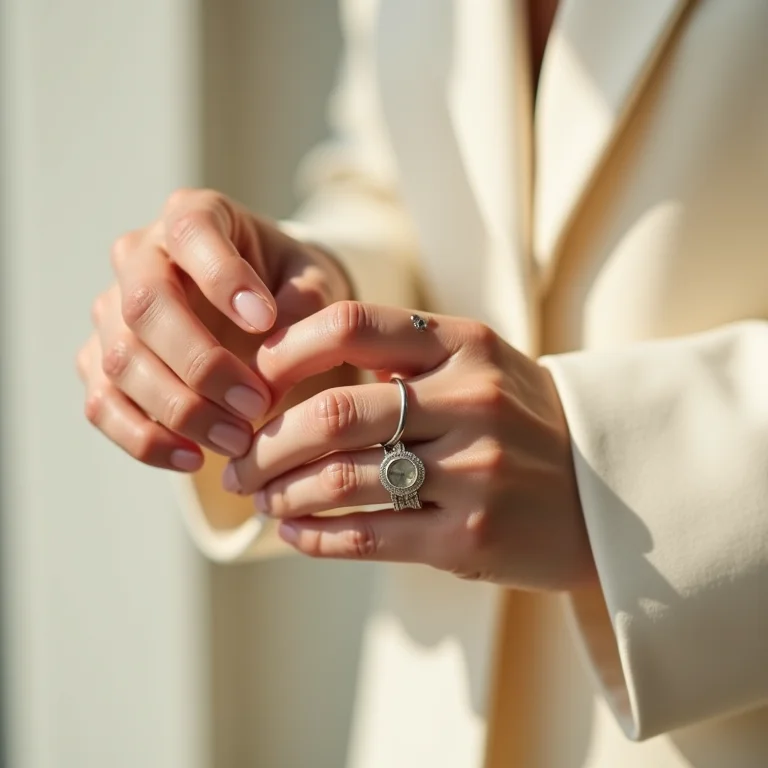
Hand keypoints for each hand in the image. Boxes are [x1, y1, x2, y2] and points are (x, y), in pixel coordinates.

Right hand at [77, 189, 352, 470]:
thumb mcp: (312, 280)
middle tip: (257, 405)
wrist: (260, 308)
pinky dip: (144, 439)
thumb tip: (278, 351)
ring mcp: (112, 310)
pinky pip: (103, 403)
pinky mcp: (100, 361)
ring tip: (237, 441)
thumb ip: (305, 302)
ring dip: (179, 409)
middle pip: (146, 306)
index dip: (222, 277)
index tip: (265, 320)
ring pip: (120, 360)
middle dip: (202, 364)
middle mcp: (139, 257)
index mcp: (193, 217)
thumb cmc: (287, 286)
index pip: (191, 232)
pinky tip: (194, 458)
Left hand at [227, 301, 596, 590]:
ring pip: (340, 480)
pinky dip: (314, 534)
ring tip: (259, 499)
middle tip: (239, 465)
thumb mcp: (481, 367)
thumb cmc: (523, 422)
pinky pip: (366, 535)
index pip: (352, 325)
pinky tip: (292, 531)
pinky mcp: (470, 537)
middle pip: (332, 414)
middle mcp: (471, 400)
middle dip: (266, 443)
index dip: (286, 351)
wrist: (607, 492)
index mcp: (466, 345)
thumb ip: (404, 359)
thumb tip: (293, 378)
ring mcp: (474, 471)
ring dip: (281, 492)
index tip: (254, 382)